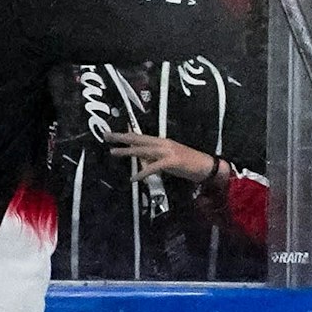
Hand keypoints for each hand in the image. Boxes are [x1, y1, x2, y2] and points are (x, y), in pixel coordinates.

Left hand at [105, 132, 220, 184]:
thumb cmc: (187, 164)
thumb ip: (153, 159)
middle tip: (106, 135)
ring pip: (143, 150)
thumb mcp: (167, 160)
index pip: (140, 137)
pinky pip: (154, 167)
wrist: (206, 167)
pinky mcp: (172, 161)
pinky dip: (143, 172)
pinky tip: (134, 178)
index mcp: (161, 141)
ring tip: (113, 152)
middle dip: (121, 137)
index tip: (112, 133)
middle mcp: (163, 143)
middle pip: (138, 139)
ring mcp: (167, 151)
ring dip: (127, 151)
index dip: (126, 134)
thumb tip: (140, 162)